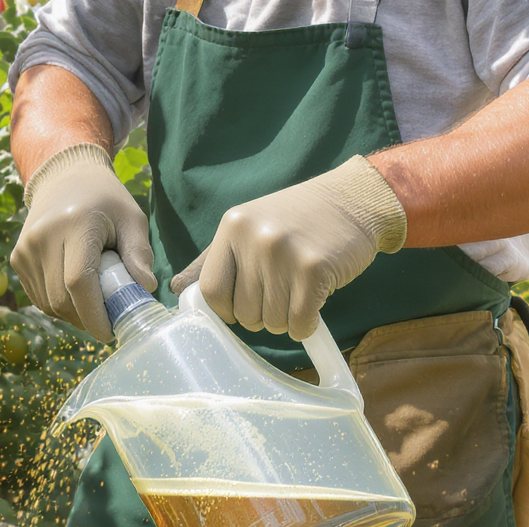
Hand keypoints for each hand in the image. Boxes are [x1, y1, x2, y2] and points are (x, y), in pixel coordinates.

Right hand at [11, 143, 156, 341]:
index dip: (95, 314)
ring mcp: (25, 249)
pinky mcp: (17, 258)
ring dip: (73, 314)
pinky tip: (75, 293)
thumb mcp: (131, 218)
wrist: (65, 178)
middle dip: (87, 319)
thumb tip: (144, 289)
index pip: (79, 281)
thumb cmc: (105, 201)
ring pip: (48, 304)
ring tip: (94, 301)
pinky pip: (39, 297)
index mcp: (74, 224)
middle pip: (62, 299)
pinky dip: (59, 305)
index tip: (111, 332)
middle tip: (108, 319)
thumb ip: (139, 253)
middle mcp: (43, 237)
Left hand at [169, 156, 407, 340]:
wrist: (353, 199)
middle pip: (243, 312)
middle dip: (262, 315)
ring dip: (287, 320)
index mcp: (231, 227)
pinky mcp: (315, 269)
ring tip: (299, 291)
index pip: (210, 291)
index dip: (226, 310)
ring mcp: (283, 254)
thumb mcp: (248, 228)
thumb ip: (212, 261)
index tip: (242, 307)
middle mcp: (253, 238)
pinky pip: (300, 323)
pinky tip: (315, 303)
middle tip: (282, 292)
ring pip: (273, 322)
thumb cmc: (297, 220)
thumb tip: (175, 290)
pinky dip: (307, 325)